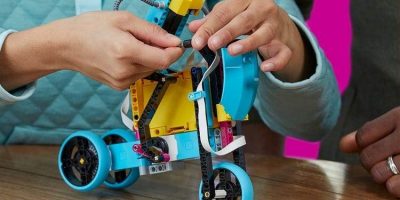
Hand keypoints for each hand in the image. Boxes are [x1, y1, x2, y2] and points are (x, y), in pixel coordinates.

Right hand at [0, 11, 182, 90]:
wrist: (66, 46)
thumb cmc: (90, 28)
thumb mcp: (124, 20)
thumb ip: (153, 32)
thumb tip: (174, 41)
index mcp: (126, 51)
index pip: (163, 59)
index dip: (174, 52)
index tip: (177, 44)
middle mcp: (125, 70)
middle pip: (158, 64)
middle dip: (159, 51)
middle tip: (144, 37)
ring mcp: (121, 81)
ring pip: (150, 70)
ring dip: (148, 58)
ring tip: (129, 45)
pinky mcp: (119, 86)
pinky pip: (139, 75)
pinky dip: (138, 65)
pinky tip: (124, 55)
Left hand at [189, 0, 312, 81]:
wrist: (278, 22)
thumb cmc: (250, 16)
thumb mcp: (231, 14)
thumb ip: (213, 21)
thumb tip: (194, 28)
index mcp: (245, 0)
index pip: (224, 12)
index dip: (210, 27)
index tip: (198, 41)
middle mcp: (262, 9)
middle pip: (244, 20)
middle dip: (226, 32)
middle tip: (212, 44)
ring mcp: (275, 26)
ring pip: (264, 34)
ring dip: (248, 43)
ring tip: (232, 51)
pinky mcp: (284, 43)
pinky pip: (283, 53)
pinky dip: (275, 61)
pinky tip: (265, 67)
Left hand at [340, 107, 399, 196]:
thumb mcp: (399, 124)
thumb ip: (372, 133)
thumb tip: (342, 146)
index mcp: (399, 116)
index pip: (363, 136)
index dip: (365, 146)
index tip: (380, 148)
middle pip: (367, 156)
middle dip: (373, 163)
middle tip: (387, 162)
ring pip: (378, 173)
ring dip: (383, 177)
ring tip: (394, 173)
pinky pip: (396, 187)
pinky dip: (394, 188)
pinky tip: (396, 185)